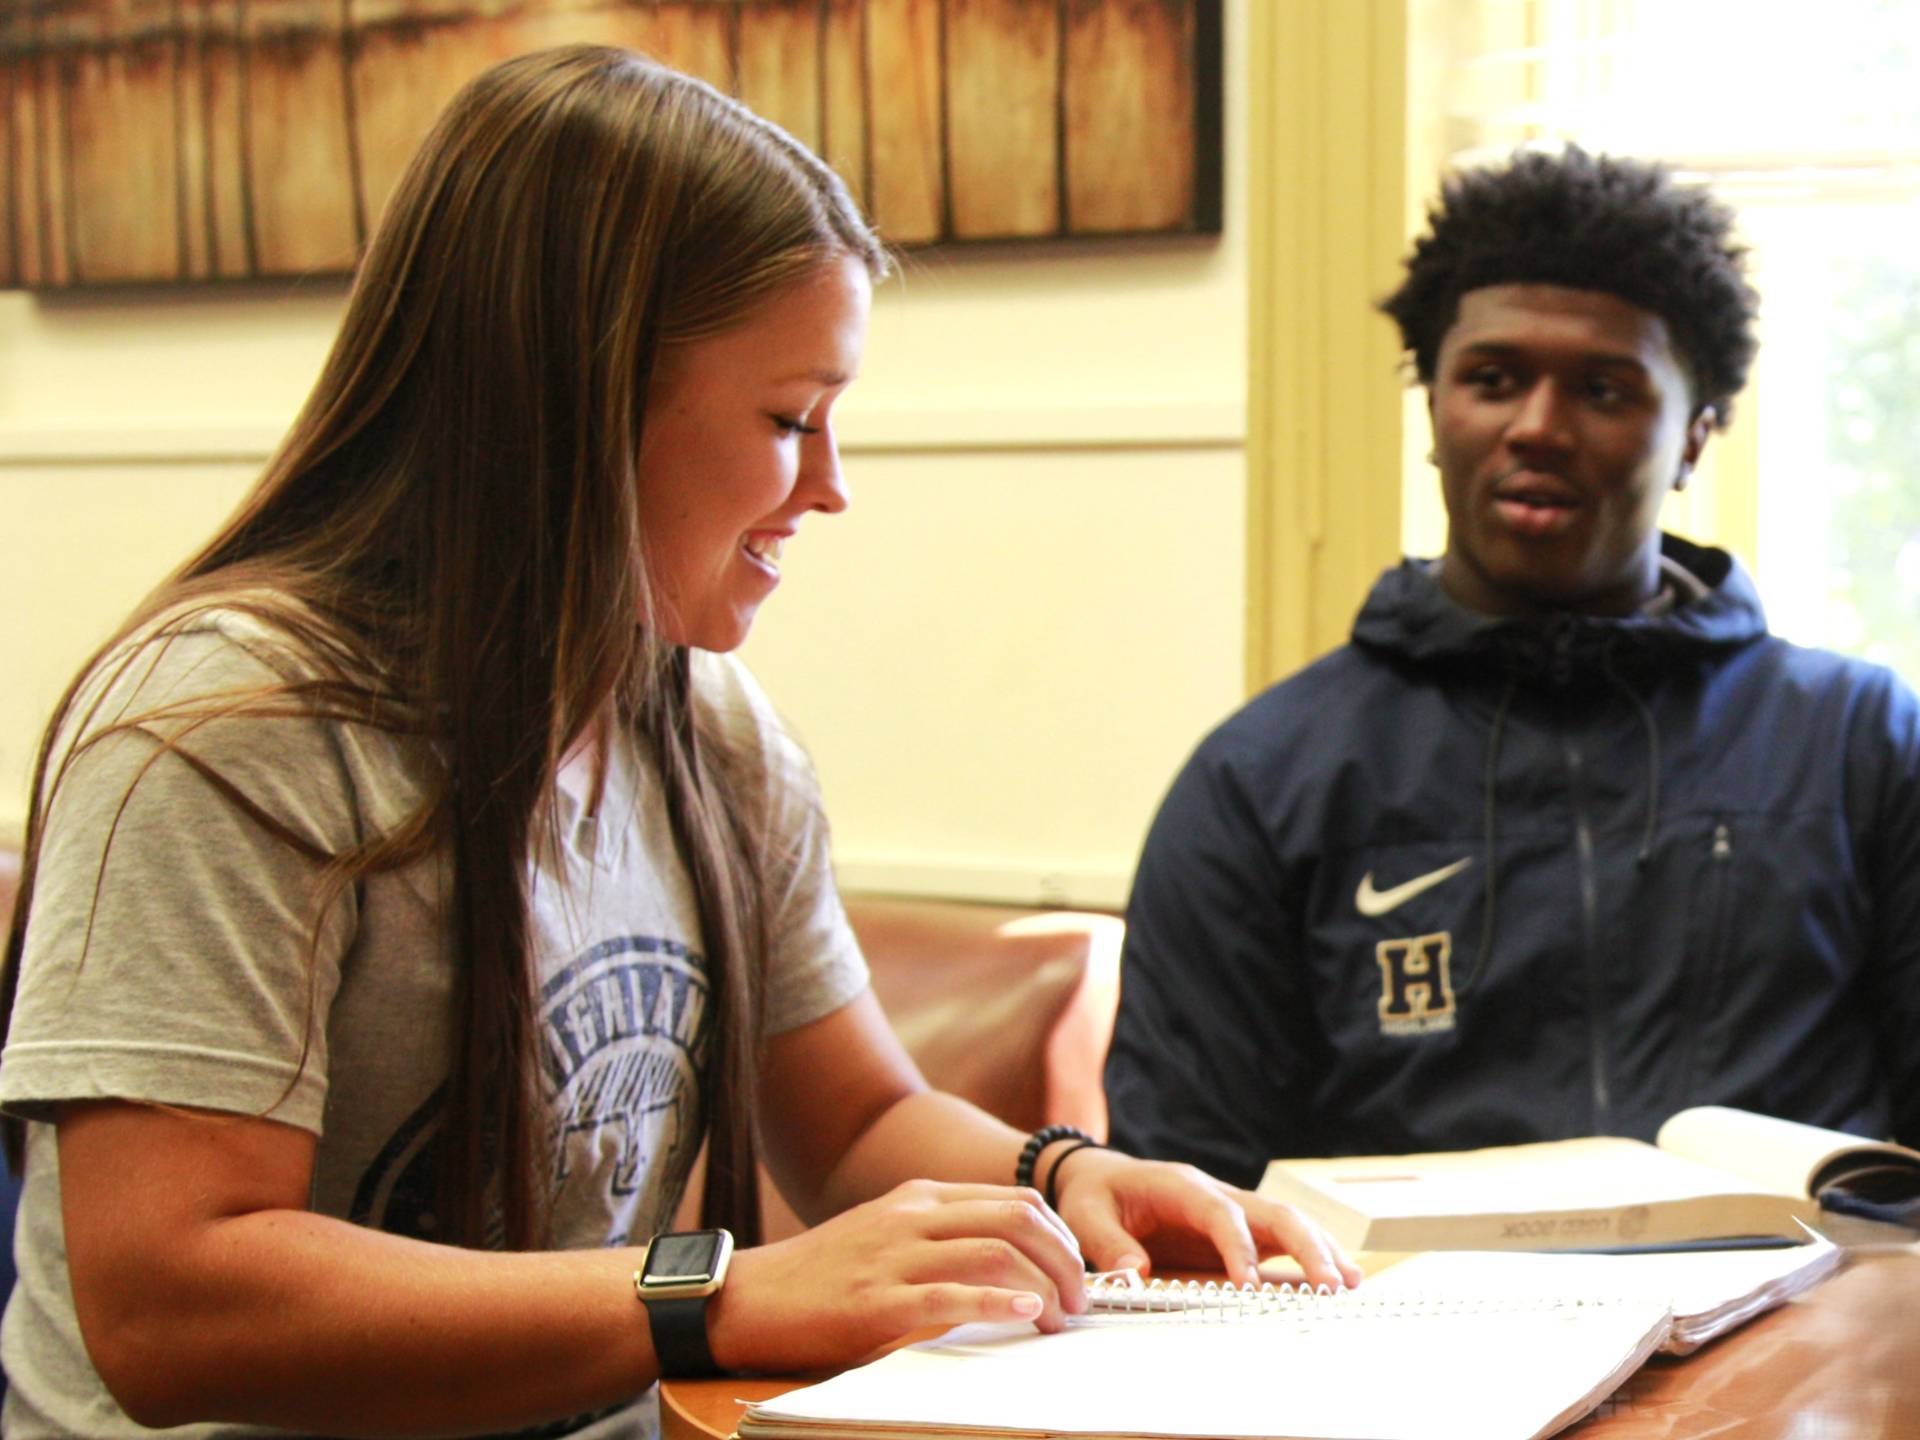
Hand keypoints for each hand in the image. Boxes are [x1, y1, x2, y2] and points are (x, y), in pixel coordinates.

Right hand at [704, 1179, 1087, 1374]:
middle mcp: (912, 1216)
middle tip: (1079, 1300)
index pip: (1015, 1200)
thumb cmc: (822, 1275)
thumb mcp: (886, 1235)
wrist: (750, 1298)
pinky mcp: (877, 1303)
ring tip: (1059, 1317)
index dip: (1061, 1237)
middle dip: (1065, 1259)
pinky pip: (951, 1296)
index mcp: (919, 1198)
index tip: (1078, 1272)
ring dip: (1044, 1286)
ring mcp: (895, 1256)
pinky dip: (998, 1305)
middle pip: (1018, 1218)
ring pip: (996, 1251)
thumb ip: (940, 1238)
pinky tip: (1024, 1315)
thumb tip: (1011, 1266)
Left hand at [1045, 1147, 1362, 1291]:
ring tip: (1349, 1282)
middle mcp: (1214, 1192)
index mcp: (1179, 1185)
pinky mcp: (1236, 1227)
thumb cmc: (1094, 1195)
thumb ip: (1109, 1244)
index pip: (1220, 1213)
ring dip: (1319, 1248)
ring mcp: (1230, 1207)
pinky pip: (1279, 1237)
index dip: (1239, 1247)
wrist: (1096, 1176)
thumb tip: (1137, 1275)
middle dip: (1304, 1246)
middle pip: (1271, 1211)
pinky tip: (1335, 1276)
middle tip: (1329, 1285)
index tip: (1249, 1285)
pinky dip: (1310, 1253)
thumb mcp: (1085, 1215)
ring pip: (1286, 1221)